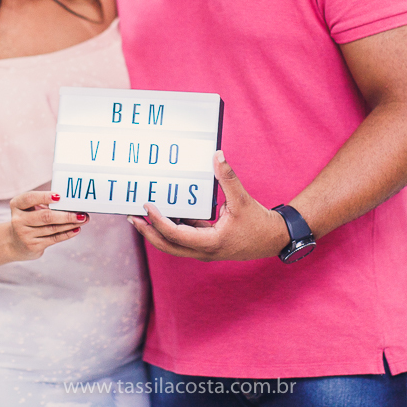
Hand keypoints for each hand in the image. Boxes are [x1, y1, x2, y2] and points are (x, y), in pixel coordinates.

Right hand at [7, 191, 88, 260]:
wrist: (15, 243)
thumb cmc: (28, 219)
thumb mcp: (30, 209)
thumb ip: (45, 204)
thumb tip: (71, 204)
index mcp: (17, 205)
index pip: (30, 198)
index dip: (44, 197)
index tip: (59, 196)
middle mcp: (18, 220)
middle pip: (45, 216)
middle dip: (66, 215)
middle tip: (81, 213)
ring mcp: (24, 234)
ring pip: (52, 228)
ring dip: (70, 224)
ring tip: (83, 219)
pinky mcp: (32, 246)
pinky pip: (53, 238)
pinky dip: (67, 234)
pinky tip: (76, 229)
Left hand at [129, 151, 291, 261]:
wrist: (274, 239)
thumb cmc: (258, 223)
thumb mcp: (242, 199)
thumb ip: (228, 177)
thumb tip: (217, 155)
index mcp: (211, 243)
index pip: (176, 235)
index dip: (159, 222)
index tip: (147, 207)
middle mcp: (204, 251)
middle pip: (167, 246)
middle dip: (148, 233)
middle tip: (132, 218)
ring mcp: (204, 251)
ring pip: (174, 245)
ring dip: (157, 232)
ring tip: (141, 217)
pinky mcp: (207, 246)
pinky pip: (184, 239)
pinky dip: (172, 229)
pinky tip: (166, 214)